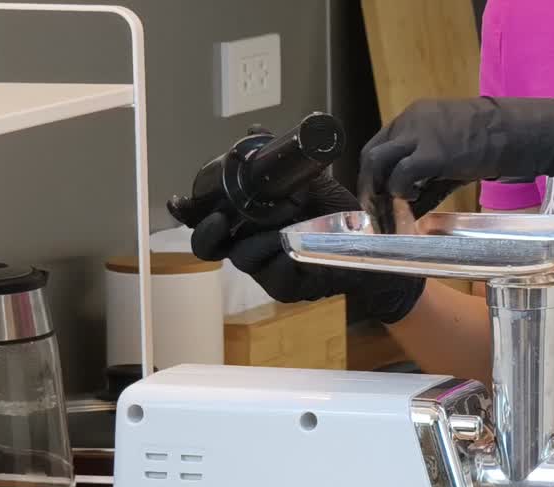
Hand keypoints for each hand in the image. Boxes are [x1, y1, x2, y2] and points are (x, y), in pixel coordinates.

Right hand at [190, 171, 423, 322]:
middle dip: (208, 232)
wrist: (374, 244)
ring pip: (243, 258)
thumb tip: (254, 131)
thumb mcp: (309, 182)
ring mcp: (267, 272)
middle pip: (210, 247)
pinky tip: (292, 243)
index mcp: (248, 226)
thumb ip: (281, 162)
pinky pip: (273, 275)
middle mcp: (251, 249)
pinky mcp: (287, 289)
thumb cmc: (336, 217)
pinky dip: (280, 256)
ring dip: (258, 238)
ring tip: (283, 220)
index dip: (188, 213)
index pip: (208, 222)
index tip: (178, 202)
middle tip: (220, 218)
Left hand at [357, 97, 553, 232]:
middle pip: (372, 153)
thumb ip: (427, 177)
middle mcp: (411, 120)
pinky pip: (401, 174)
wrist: (519, 133)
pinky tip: (411, 203)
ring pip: (378, 161)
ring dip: (377, 190)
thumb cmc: (493, 144)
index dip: (374, 174)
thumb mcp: (453, 156)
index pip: (380, 144)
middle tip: (374, 211)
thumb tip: (409, 206)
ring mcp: (419, 133)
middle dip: (368, 185)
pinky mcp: (432, 151)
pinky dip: (399, 192)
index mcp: (415, 116)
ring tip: (386, 213)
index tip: (376, 197)